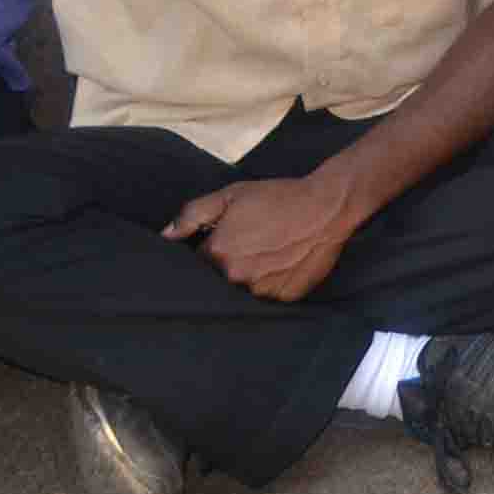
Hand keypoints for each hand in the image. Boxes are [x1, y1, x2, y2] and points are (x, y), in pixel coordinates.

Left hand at [167, 170, 365, 301]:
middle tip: (252, 244)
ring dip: (251, 276)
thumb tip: (165, 236)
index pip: (200, 262)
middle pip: (221, 279)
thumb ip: (192, 214)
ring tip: (270, 253)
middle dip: (230, 264)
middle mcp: (236, 278)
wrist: (327, 206)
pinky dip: (272, 283)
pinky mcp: (284, 298)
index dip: (211, 250)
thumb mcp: (232, 195)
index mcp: (218, 253)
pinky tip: (283, 264)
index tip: (228, 240)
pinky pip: (269, 296)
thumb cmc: (279, 197)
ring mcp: (261, 291)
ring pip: (244, 290)